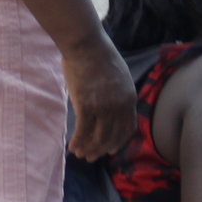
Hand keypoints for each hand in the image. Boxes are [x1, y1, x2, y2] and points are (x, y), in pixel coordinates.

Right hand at [62, 32, 137, 160]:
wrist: (86, 44)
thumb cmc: (98, 55)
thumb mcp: (119, 75)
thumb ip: (118, 93)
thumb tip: (112, 107)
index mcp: (129, 97)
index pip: (128, 128)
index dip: (119, 141)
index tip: (111, 149)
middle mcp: (119, 106)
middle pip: (112, 137)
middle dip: (101, 150)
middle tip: (91, 157)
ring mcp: (103, 107)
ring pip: (98, 138)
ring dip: (88, 149)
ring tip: (80, 154)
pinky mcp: (86, 106)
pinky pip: (82, 132)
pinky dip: (77, 142)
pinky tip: (72, 147)